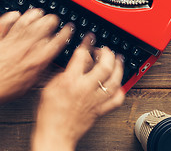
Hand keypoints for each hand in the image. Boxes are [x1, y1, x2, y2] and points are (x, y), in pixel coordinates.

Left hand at [0, 9, 74, 111]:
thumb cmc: (6, 90)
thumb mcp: (30, 85)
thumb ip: (42, 70)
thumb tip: (50, 62)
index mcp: (35, 61)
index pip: (54, 43)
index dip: (64, 34)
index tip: (68, 28)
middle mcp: (24, 49)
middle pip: (41, 29)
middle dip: (50, 20)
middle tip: (54, 18)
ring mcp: (10, 42)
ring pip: (24, 23)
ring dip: (33, 16)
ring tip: (39, 12)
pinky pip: (4, 24)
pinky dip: (10, 17)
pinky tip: (16, 14)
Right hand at [32, 34, 124, 150]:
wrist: (55, 133)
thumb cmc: (49, 113)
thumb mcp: (49, 87)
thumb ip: (62, 74)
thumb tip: (73, 64)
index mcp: (70, 81)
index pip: (82, 55)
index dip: (87, 43)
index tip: (89, 38)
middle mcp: (85, 88)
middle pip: (104, 65)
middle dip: (107, 53)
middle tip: (104, 49)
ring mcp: (95, 100)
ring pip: (114, 80)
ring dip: (118, 67)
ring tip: (118, 59)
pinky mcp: (100, 110)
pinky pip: (116, 99)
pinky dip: (121, 90)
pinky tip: (119, 84)